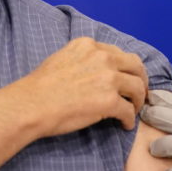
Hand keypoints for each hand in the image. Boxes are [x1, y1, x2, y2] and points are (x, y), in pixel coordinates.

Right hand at [15, 37, 147, 135]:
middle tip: (139, 92)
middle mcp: (102, 57)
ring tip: (134, 109)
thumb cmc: (40, 86)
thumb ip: (83, 59)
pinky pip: (129, 110)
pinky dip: (130, 119)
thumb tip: (94, 71)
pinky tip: (125, 125)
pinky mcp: (109, 101)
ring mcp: (108, 78)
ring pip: (137, 87)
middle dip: (141, 79)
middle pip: (135, 66)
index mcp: (90, 46)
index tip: (126, 77)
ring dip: (138, 100)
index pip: (118, 53)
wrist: (31, 105)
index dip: (126, 67)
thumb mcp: (62, 58)